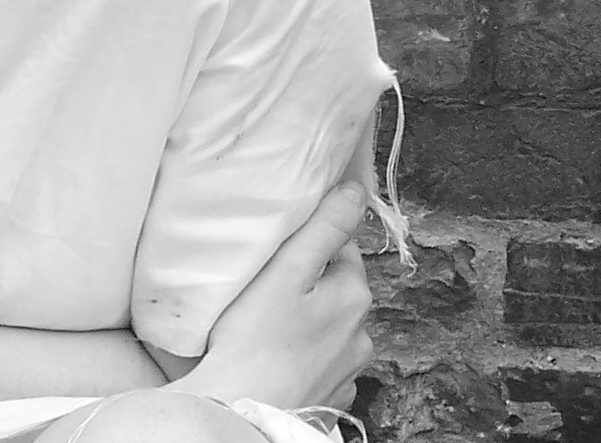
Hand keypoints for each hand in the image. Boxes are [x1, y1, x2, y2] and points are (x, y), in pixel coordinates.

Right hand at [174, 183, 372, 410]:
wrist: (238, 410)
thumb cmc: (254, 340)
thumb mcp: (287, 270)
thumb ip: (324, 227)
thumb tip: (356, 191)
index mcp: (355, 295)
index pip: (342, 249)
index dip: (311, 245)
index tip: (281, 255)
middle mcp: (362, 335)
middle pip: (338, 290)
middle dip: (312, 285)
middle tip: (269, 290)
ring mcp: (349, 371)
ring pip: (331, 329)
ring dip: (311, 323)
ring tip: (271, 327)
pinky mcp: (332, 398)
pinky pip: (323, 365)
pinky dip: (306, 358)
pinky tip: (279, 358)